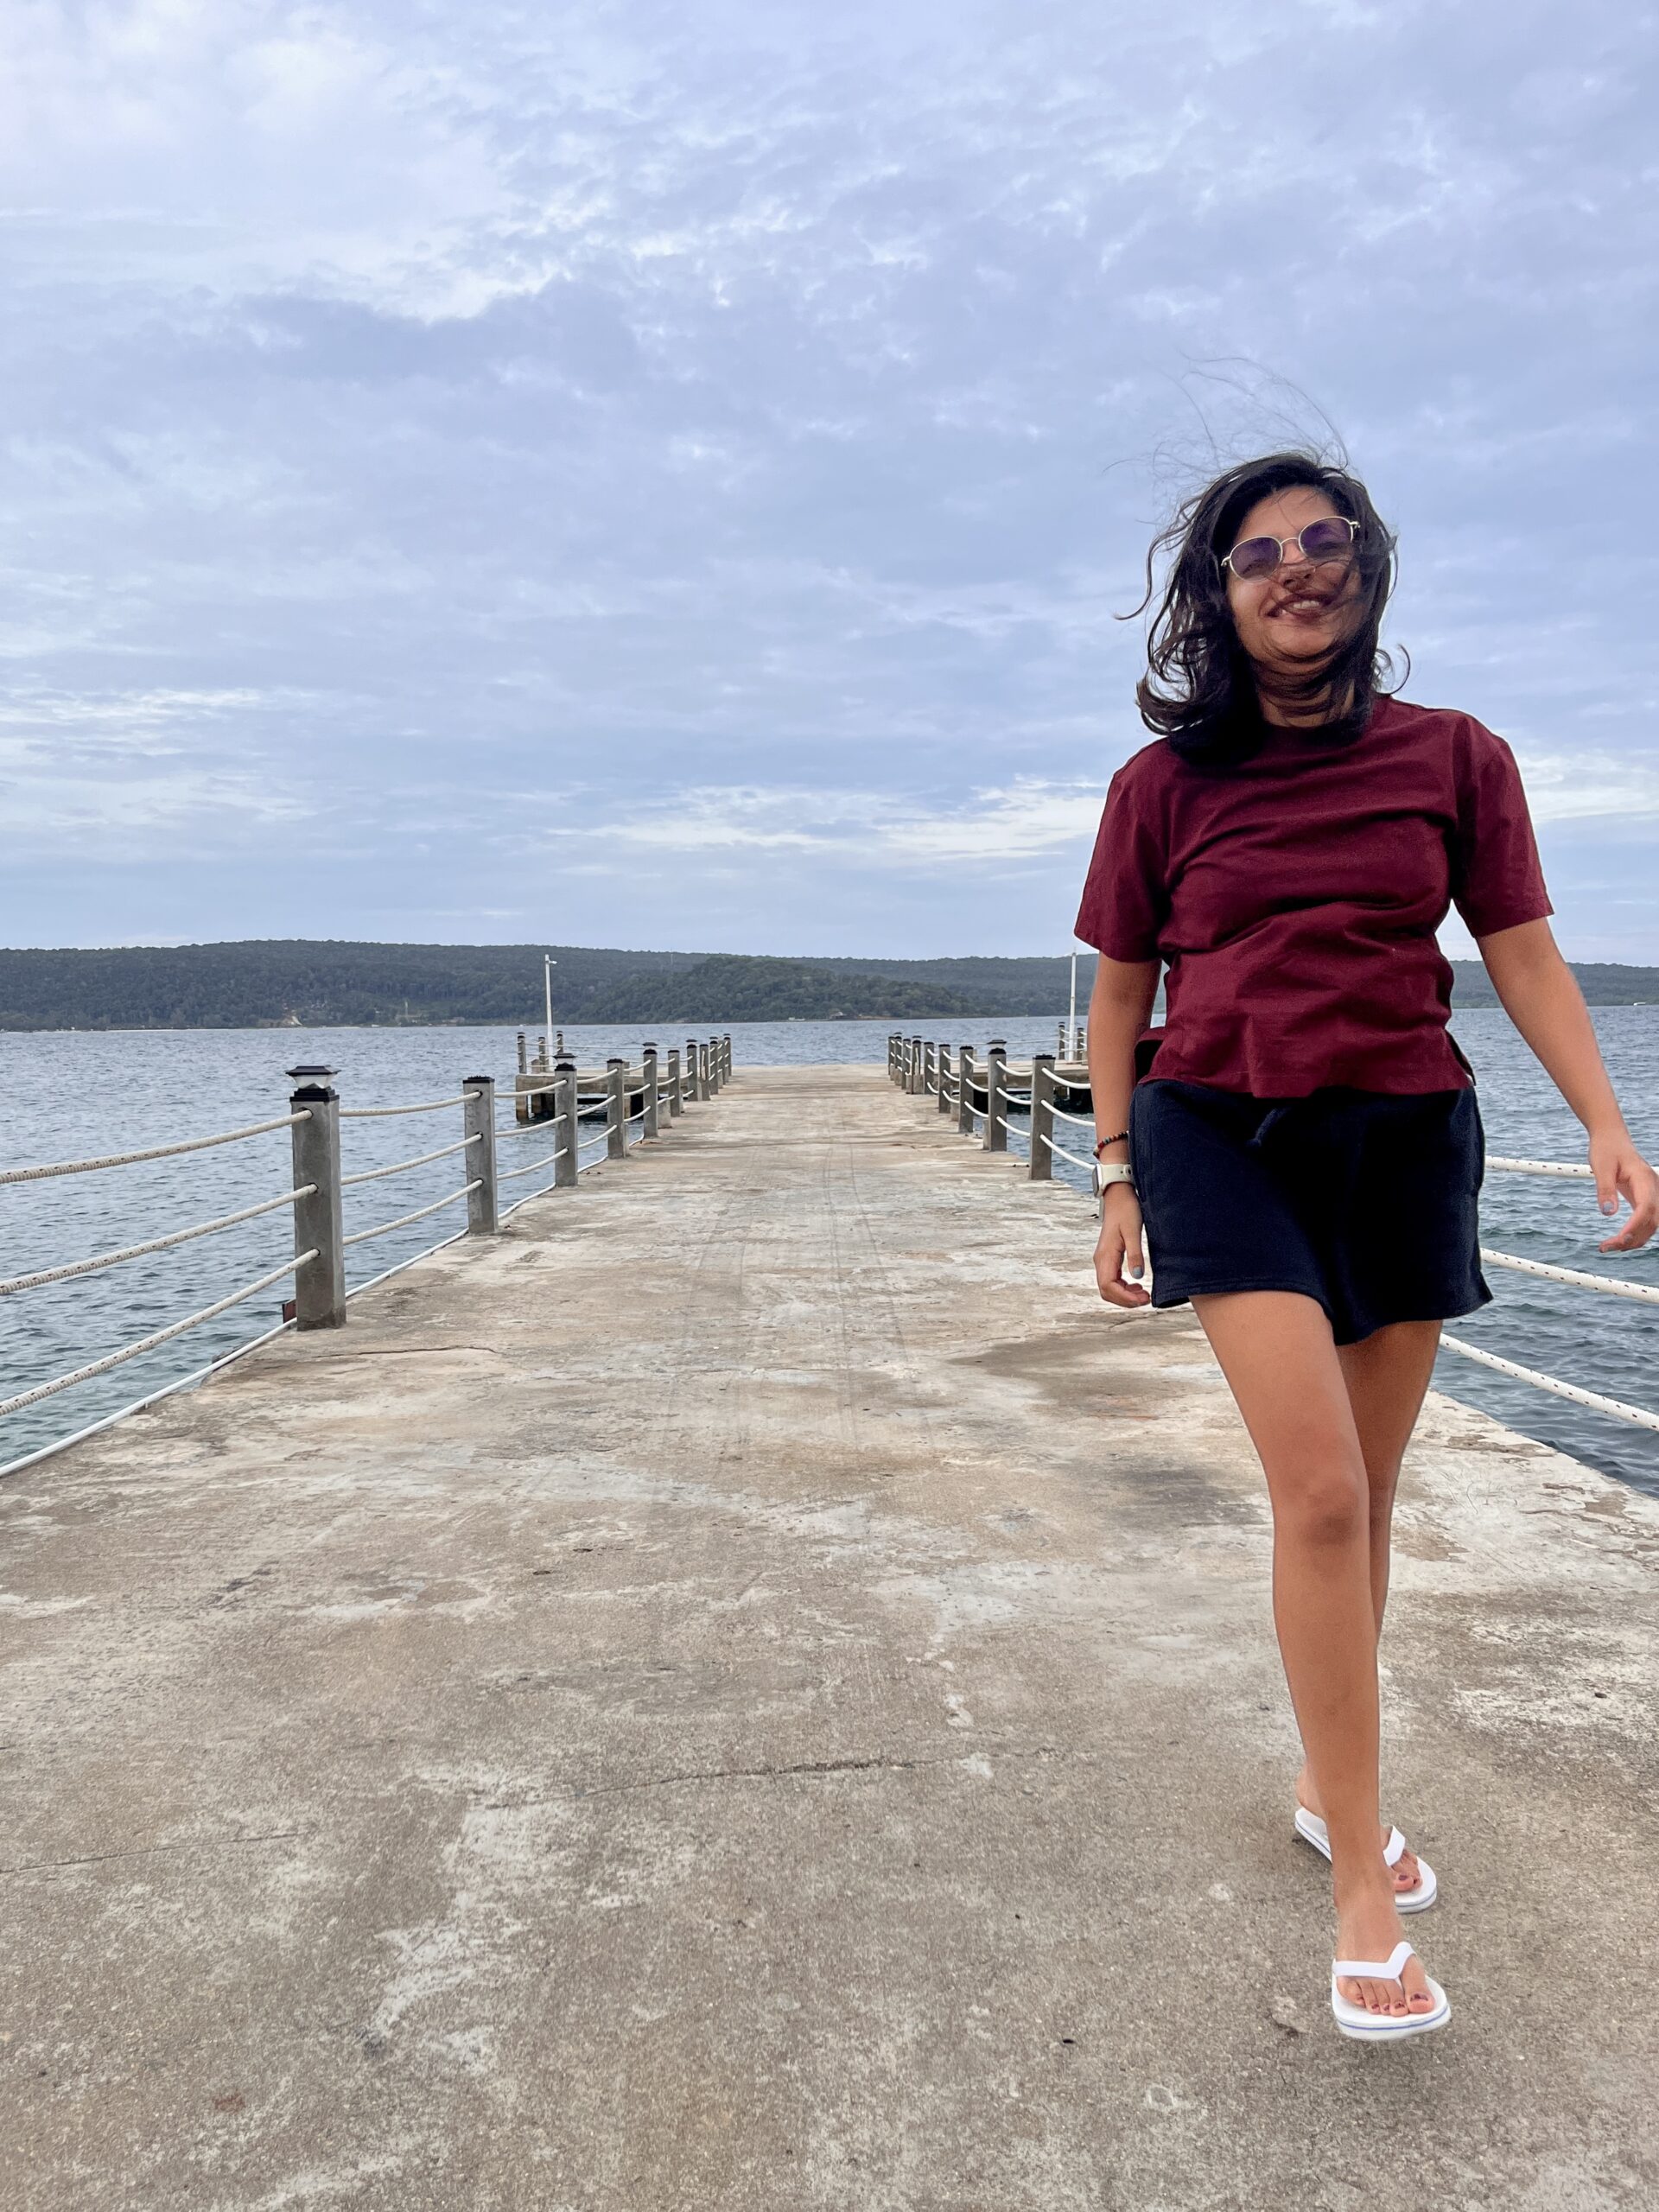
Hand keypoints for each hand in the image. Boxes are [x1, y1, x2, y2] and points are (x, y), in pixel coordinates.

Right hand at [1094, 1187, 1150, 1307]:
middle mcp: (1101, 1260)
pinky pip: (1112, 1279)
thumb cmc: (1126, 1210)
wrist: (1119, 1195)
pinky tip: (1137, 1284)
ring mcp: (1104, 1259)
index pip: (1108, 1286)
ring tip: (1144, 1294)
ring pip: (1109, 1288)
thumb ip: (1135, 1254)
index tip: (1143, 1298)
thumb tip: (1138, 1276)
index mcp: (1105, 1255)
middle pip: (1107, 1291)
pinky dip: (1124, 1287)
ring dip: (1125, 1295)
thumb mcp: (1133, 1231)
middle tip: (1146, 1299)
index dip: (1125, 1297)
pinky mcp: (1109, 1257)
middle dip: (1125, 1300)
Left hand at [1590, 1130, 1658, 1252]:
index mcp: (1644, 1179)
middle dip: (1633, 1238)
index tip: (1618, 1239)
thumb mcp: (1601, 1166)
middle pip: (1652, 1221)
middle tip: (1608, 1247)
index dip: (1634, 1226)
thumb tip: (1607, 1213)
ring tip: (1609, 1247)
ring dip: (1633, 1239)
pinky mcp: (1644, 1199)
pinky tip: (1618, 1241)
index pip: (1645, 1208)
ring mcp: (1651, 1194)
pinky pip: (1645, 1220)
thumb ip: (1605, 1189)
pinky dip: (1634, 1233)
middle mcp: (1652, 1188)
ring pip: (1651, 1225)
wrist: (1611, 1138)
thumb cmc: (1606, 1148)